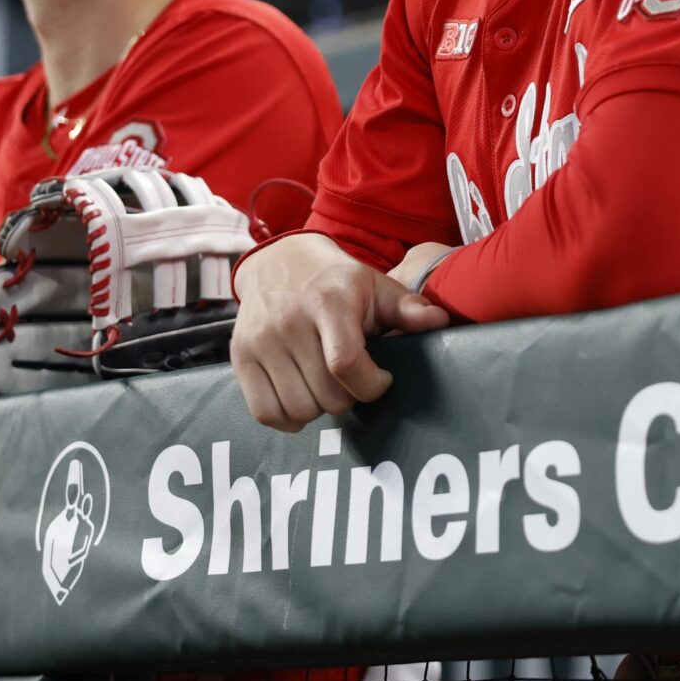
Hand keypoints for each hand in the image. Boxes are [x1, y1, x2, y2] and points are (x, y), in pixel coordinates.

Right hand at [230, 234, 451, 432]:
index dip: (371, 384)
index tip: (382, 378)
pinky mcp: (240, 357)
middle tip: (352, 379)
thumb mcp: (375, 286)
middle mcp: (289, 321)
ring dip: (320, 408)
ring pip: (299, 409)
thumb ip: (408, 308)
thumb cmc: (336, 281)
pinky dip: (289, 418)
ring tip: (327, 385)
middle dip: (349, 397)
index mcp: (328, 302)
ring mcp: (260, 341)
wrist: (279, 262)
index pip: (345, 363)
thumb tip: (440, 322)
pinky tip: (302, 398)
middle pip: (327, 394)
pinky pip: (266, 413)